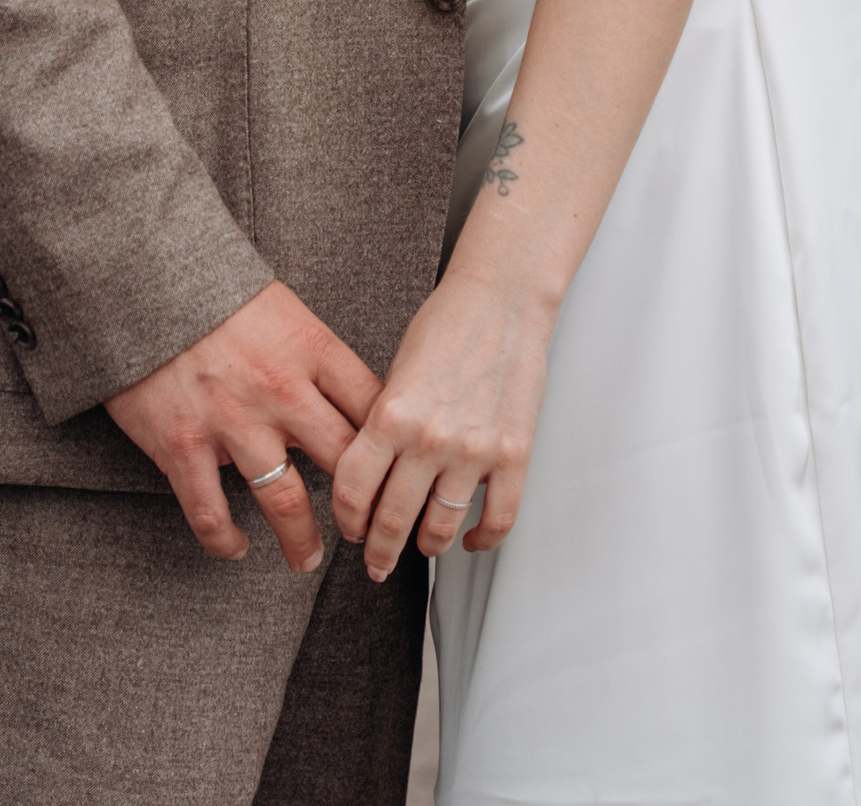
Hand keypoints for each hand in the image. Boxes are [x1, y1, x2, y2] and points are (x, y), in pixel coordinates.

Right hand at [106, 281, 381, 573]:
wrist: (141, 280)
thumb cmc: (214, 291)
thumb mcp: (282, 308)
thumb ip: (314, 356)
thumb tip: (348, 400)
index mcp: (310, 348)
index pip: (372, 406)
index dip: (390, 446)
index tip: (393, 472)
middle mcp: (279, 389)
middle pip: (343, 462)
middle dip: (359, 505)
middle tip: (361, 528)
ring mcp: (232, 421)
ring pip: (286, 503)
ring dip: (302, 542)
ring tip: (307, 558)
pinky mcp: (183, 445)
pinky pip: (212, 514)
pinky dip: (226, 541)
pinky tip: (236, 546)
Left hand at [331, 266, 552, 581]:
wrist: (502, 299)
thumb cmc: (447, 324)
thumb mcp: (395, 371)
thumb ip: (383, 425)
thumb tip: (371, 474)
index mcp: (392, 414)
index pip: (353, 489)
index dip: (347, 519)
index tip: (350, 529)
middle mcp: (429, 438)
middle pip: (392, 520)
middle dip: (379, 551)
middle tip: (376, 562)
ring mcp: (474, 449)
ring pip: (440, 528)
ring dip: (426, 548)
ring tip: (422, 548)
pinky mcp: (514, 454)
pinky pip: (497, 519)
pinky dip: (481, 539)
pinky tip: (470, 538)